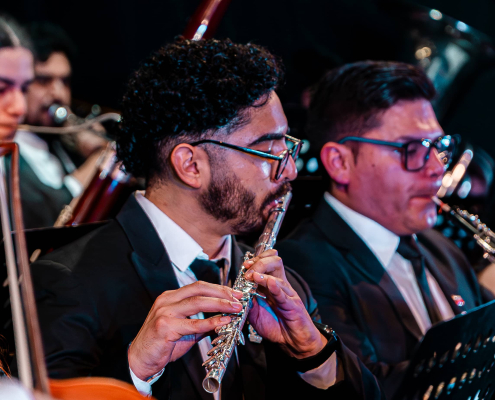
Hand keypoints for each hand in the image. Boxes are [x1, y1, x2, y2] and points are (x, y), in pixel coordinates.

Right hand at [128, 281, 243, 379]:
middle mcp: (166, 301)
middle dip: (221, 293)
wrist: (140, 359)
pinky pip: (192, 324)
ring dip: (219, 305)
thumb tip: (223, 319)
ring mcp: (164, 313)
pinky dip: (210, 322)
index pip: (198, 286)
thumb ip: (201, 323)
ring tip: (234, 308)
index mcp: (170, 297)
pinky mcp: (165, 327)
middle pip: (199, 289)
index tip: (234, 293)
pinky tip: (222, 322)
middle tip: (237, 299)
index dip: (218, 288)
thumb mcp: (184, 329)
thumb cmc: (161, 344)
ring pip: (197, 303)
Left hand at [245, 249, 326, 358]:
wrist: (292, 342)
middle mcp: (280, 286)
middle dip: (259, 263)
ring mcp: (288, 295)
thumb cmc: (275, 326)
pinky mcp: (293, 306)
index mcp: (271, 285)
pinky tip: (269, 282)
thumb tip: (235, 293)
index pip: (266, 263)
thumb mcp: (255, 313)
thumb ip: (247, 302)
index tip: (245, 264)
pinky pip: (284, 295)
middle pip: (274, 263)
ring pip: (278, 277)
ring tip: (253, 275)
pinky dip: (275, 288)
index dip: (255, 261)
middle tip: (248, 270)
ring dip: (263, 274)